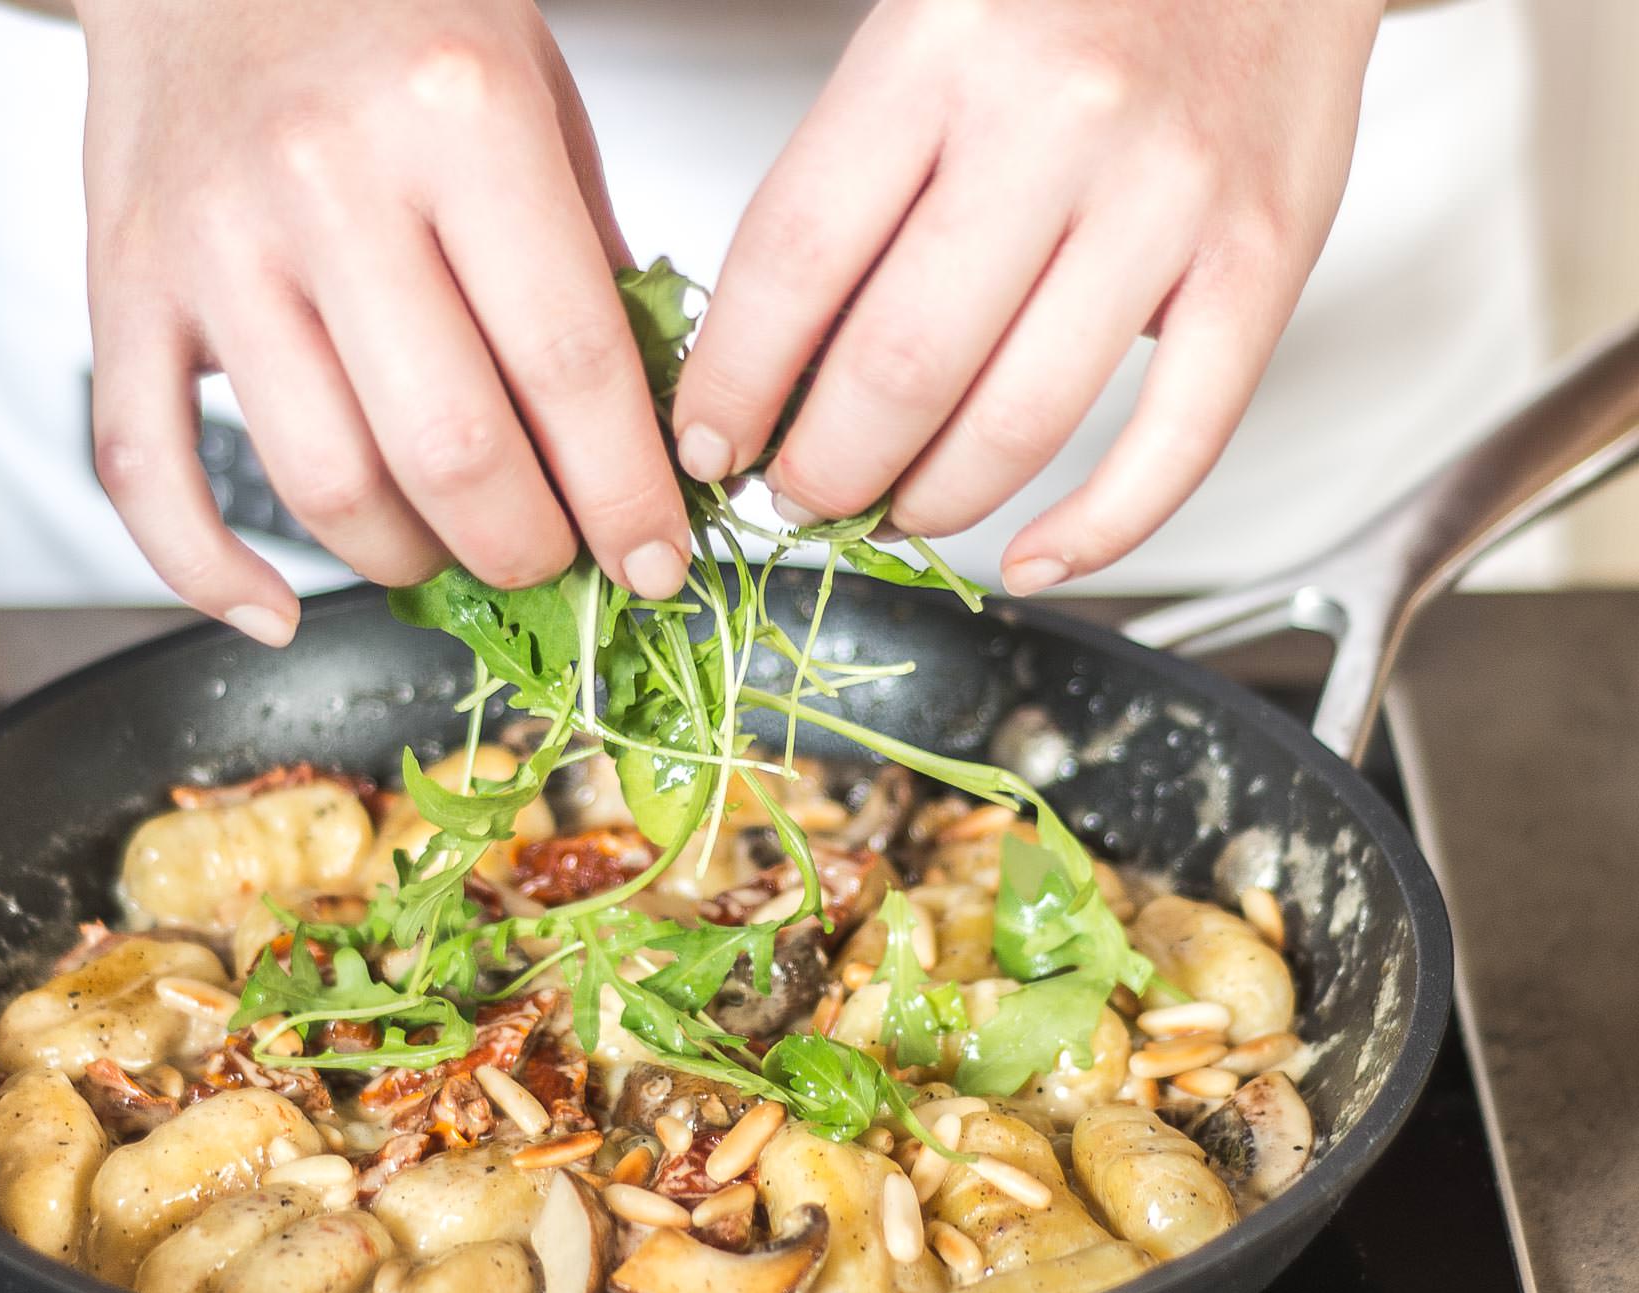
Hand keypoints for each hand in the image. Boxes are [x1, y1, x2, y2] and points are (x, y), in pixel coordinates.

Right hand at [77, 0, 689, 645]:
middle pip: (450, 450)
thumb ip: (587, 259)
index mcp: (458, 115)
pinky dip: (208, 574)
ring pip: (321, 485)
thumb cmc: (385, 7)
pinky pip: (148, 475)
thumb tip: (638, 437)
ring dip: (404, 562)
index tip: (657, 559)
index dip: (625, 494)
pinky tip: (274, 609)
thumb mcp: (535, 93)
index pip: (568, 361)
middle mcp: (327, 179)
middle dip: (526, 549)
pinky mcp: (123, 287)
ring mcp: (213, 241)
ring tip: (446, 553)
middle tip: (555, 562)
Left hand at [673, 0, 1384, 592]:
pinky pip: (1176, 443)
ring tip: (892, 511)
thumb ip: (848, 181)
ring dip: (932, 503)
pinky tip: (1033, 559)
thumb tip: (764, 365)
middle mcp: (1058, 121)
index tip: (709, 441)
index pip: (794, 260)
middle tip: (796, 493)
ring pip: (1019, 422)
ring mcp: (1168, 197)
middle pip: (898, 366)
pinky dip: (1097, 532)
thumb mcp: (924, 33)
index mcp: (939, 49)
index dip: (733, 382)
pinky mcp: (1264, 257)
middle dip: (821, 468)